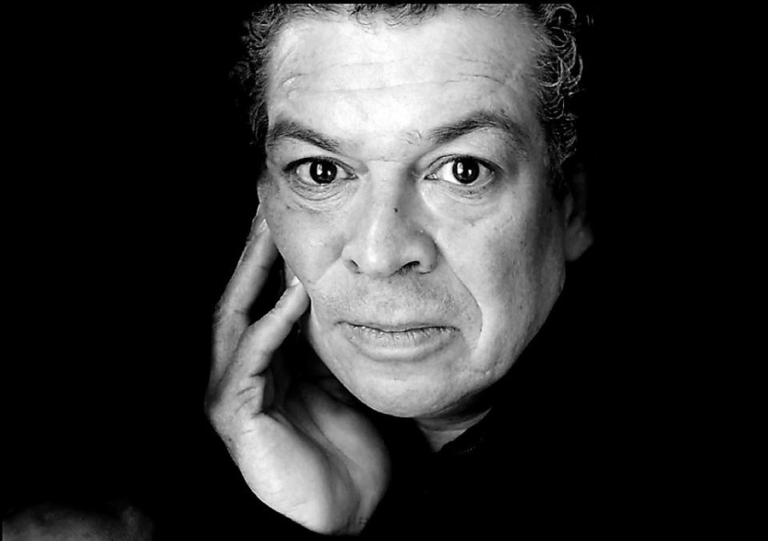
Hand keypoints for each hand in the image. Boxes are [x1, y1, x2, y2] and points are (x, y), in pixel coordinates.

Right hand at [206, 210, 389, 534]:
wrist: (349, 505)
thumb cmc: (345, 443)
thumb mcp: (335, 374)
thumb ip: (324, 335)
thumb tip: (332, 285)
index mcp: (262, 361)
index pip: (258, 298)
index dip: (268, 256)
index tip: (282, 215)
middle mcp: (239, 371)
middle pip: (238, 298)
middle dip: (252, 253)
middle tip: (265, 207)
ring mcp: (232, 393)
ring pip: (234, 320)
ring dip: (255, 276)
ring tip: (272, 235)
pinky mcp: (236, 415)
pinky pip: (253, 359)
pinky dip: (274, 324)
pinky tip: (295, 296)